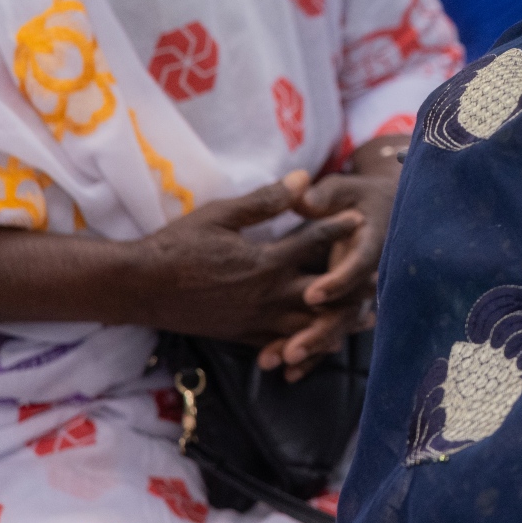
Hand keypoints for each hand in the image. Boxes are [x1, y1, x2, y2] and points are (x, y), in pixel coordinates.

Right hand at [131, 172, 363, 349]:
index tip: (362, 216)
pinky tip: (323, 342)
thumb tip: (303, 177)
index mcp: (266, 261)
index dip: (341, 227)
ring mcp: (257, 321)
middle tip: (382, 274)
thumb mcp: (220, 215)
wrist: (139, 287)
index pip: (316, 241)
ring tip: (365, 314)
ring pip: (312, 326)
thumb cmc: (177, 246)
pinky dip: (309, 345)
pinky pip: (286, 345)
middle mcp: (268, 295)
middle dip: (355, 283)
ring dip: (340, 319)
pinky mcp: (245, 337)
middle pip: (328, 293)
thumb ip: (265, 200)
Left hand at [256, 158, 399, 379]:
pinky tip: (288, 374)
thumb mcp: (344, 188)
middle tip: (291, 349)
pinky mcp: (343, 307)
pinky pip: (331, 334)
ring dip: (311, 348)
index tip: (313, 294)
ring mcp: (355, 295)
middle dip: (319, 331)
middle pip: (347, 309)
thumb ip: (324, 194)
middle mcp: (366, 276)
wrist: (383, 211)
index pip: (357, 265)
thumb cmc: (357, 196)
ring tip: (278, 361)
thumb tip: (303, 197)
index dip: (338, 281)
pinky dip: (312, 356)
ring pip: (337, 328)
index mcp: (369, 243)